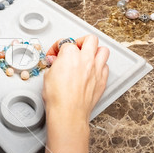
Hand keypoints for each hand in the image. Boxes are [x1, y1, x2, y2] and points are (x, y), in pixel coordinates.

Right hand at [42, 35, 108, 152]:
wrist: (68, 112)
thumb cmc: (57, 97)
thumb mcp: (48, 76)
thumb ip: (54, 65)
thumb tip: (56, 64)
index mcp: (70, 55)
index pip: (65, 42)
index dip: (57, 48)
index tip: (54, 55)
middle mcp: (86, 59)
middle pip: (90, 39)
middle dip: (80, 42)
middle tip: (74, 47)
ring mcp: (96, 69)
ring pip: (103, 50)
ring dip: (95, 51)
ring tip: (87, 56)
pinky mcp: (102, 81)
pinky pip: (105, 67)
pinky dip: (100, 66)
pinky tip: (92, 70)